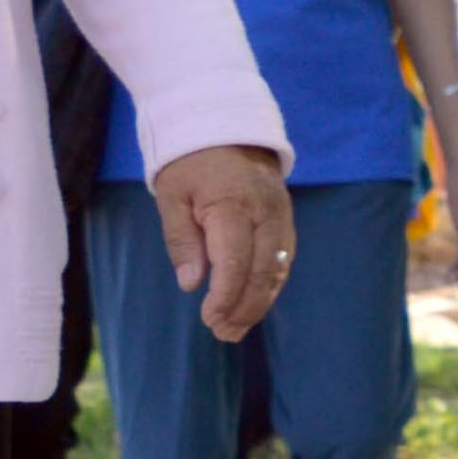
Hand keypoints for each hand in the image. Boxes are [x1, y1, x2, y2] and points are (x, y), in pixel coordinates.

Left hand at [152, 145, 297, 341]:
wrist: (225, 125)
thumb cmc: (190, 164)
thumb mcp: (172, 196)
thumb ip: (182, 240)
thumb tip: (191, 284)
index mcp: (232, 203)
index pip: (235, 260)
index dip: (225, 295)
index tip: (209, 319)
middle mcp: (265, 210)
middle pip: (262, 271)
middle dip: (244, 307)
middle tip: (222, 333)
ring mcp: (280, 214)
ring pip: (278, 269)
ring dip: (259, 303)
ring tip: (235, 329)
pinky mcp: (285, 219)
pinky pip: (284, 259)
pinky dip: (270, 286)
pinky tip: (252, 304)